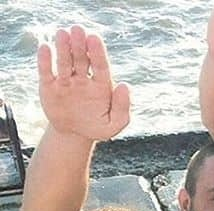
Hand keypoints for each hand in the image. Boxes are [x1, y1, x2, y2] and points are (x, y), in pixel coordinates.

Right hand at [38, 25, 129, 139]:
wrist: (74, 135)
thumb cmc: (96, 127)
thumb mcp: (113, 124)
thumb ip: (122, 108)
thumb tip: (125, 86)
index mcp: (101, 85)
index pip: (100, 66)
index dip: (98, 52)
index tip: (94, 38)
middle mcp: (83, 79)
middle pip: (81, 59)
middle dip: (80, 45)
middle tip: (78, 29)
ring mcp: (66, 81)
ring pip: (64, 62)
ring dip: (63, 47)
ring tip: (62, 33)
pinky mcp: (49, 87)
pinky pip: (47, 72)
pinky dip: (45, 60)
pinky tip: (45, 48)